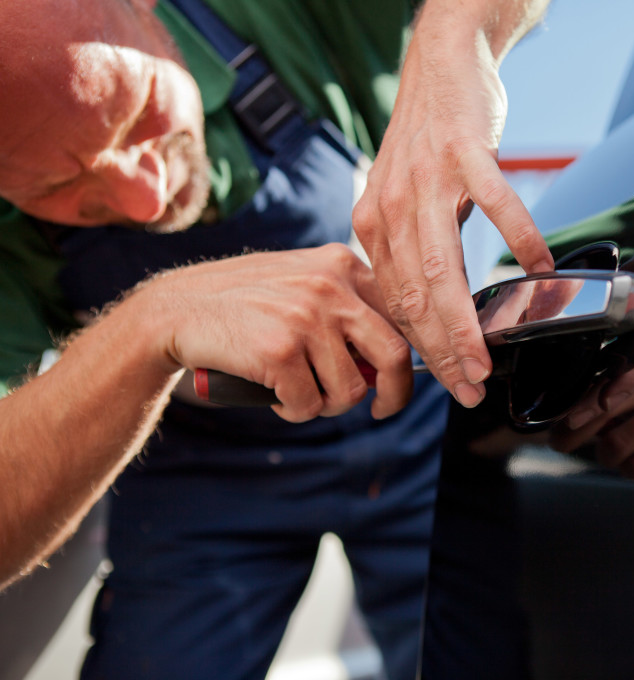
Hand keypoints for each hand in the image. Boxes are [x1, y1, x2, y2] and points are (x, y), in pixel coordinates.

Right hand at [139, 244, 412, 421]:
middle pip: (394, 355)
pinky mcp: (279, 351)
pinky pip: (310, 405)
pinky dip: (296, 412)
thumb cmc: (244, 304)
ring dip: (326, 407)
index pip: (401, 316)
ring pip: (348, 391)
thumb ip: (346, 306)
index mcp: (341, 264)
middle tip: (381, 410)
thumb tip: (396, 359)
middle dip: (394, 394)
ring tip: (300, 395)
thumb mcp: (301, 283)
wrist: (175, 310)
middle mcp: (330, 286)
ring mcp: (306, 317)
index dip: (408, 358)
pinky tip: (276, 398)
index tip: (399, 381)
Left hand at [352, 8, 552, 408]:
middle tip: (465, 391)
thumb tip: (432, 305)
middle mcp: (391, 206)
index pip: (396, 303)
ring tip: (486, 360)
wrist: (439, 62)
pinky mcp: (464, 151)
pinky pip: (496, 203)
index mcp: (373, 224)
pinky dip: (519, 238)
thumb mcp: (401, 199)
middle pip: (415, 297)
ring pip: (444, 268)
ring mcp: (427, 178)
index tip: (446, 383)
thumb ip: (411, 250)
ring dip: (465, 322)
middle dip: (440, 353)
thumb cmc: (426, 138)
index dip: (421, 350)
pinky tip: (539, 267)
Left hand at [551, 348, 633, 479]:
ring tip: (617, 457)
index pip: (601, 378)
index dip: (572, 403)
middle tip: (560, 446)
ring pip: (617, 444)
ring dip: (610, 459)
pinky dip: (633, 472)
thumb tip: (564, 412)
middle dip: (572, 434)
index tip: (552, 421)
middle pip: (600, 409)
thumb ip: (622, 389)